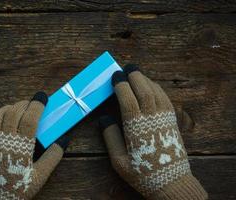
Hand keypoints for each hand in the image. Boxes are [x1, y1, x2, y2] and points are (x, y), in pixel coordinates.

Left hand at [0, 92, 68, 199]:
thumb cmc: (17, 187)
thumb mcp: (40, 175)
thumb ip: (53, 156)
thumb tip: (64, 139)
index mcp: (21, 146)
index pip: (30, 118)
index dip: (37, 105)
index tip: (43, 97)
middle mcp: (4, 139)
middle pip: (14, 111)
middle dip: (25, 103)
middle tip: (32, 103)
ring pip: (0, 113)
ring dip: (10, 107)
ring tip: (19, 109)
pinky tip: (0, 114)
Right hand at [99, 65, 207, 199]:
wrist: (171, 183)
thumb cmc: (143, 173)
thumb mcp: (119, 161)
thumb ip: (110, 138)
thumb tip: (104, 118)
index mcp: (136, 128)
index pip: (128, 99)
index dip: (121, 85)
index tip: (115, 76)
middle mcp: (151, 119)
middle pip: (144, 90)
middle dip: (135, 76)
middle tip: (127, 67)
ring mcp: (164, 118)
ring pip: (156, 92)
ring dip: (146, 80)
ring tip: (137, 74)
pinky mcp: (172, 121)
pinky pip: (165, 98)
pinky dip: (157, 88)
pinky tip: (152, 86)